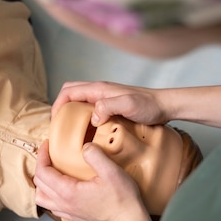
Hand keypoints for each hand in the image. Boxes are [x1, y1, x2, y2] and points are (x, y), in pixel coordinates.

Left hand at [34, 141, 145, 220]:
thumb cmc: (122, 199)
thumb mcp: (111, 171)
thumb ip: (95, 155)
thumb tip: (84, 146)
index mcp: (68, 191)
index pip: (42, 172)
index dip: (41, 155)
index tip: (47, 144)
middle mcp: (63, 203)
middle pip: (39, 183)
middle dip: (41, 165)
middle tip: (50, 153)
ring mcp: (68, 212)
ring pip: (42, 197)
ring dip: (42, 182)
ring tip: (52, 170)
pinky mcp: (74, 216)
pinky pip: (52, 206)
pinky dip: (50, 194)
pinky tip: (62, 187)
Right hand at [52, 81, 167, 126]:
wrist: (165, 106)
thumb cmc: (149, 105)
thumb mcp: (128, 105)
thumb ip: (108, 107)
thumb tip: (93, 117)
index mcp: (98, 89)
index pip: (68, 92)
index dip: (57, 105)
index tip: (55, 121)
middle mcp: (99, 91)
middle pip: (70, 93)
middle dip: (61, 106)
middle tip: (60, 125)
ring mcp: (104, 98)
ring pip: (79, 101)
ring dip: (71, 112)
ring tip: (71, 129)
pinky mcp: (110, 106)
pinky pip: (89, 108)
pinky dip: (83, 117)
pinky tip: (88, 131)